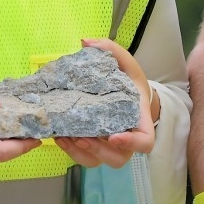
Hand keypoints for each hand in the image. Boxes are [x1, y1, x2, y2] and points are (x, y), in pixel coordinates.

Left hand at [54, 38, 155, 168]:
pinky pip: (84, 158)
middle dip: (98, 151)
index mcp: (139, 121)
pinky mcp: (95, 147)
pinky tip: (59, 136)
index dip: (132, 143)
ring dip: (81, 154)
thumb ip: (110, 49)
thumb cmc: (129, 82)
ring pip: (99, 162)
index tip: (114, 137)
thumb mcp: (125, 63)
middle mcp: (127, 139)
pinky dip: (71, 151)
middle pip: (118, 158)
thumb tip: (85, 41)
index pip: (145, 142)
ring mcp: (110, 147)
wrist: (126, 95)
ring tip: (65, 137)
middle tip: (81, 138)